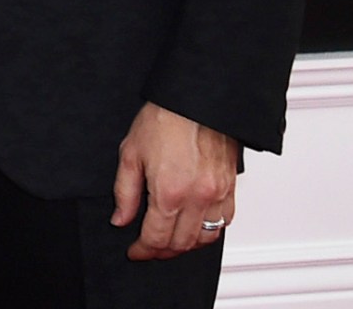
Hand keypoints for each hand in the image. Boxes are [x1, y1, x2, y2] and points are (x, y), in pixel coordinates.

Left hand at [112, 102, 236, 259]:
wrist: (196, 100)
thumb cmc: (164, 119)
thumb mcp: (130, 154)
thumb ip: (125, 192)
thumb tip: (120, 218)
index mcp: (169, 192)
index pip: (156, 238)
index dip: (143, 250)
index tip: (135, 251)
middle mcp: (198, 198)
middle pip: (182, 243)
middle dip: (162, 252)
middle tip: (149, 249)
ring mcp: (218, 194)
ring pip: (206, 238)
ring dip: (187, 245)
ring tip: (171, 242)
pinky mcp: (231, 187)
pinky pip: (225, 221)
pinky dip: (210, 231)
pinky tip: (196, 226)